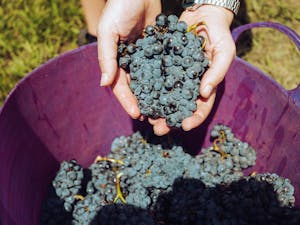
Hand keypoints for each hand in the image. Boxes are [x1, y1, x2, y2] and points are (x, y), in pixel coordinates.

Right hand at [97, 0, 160, 118]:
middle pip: (136, 88)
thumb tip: (104, 84)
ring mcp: (146, 57)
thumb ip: (106, 57)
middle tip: (152, 119)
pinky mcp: (159, 50)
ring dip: (156, 96)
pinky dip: (167, 79)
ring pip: (151, 81)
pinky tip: (175, 90)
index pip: (120, 86)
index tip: (137, 114)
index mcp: (116, 61)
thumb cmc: (119, 8)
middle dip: (143, 103)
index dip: (127, 101)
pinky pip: (163, 67)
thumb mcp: (108, 31)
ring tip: (164, 110)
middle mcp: (130, 62)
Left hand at [150, 5, 235, 134]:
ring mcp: (177, 77)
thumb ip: (217, 72)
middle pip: (180, 108)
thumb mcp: (224, 52)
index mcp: (206, 86)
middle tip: (159, 129)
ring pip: (166, 98)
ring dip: (157, 110)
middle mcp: (190, 85)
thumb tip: (204, 94)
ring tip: (147, 118)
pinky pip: (157, 81)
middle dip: (170, 121)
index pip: (202, 107)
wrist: (203, 15)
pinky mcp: (165, 67)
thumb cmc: (218, 34)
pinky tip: (142, 98)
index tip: (183, 126)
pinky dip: (150, 91)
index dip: (194, 119)